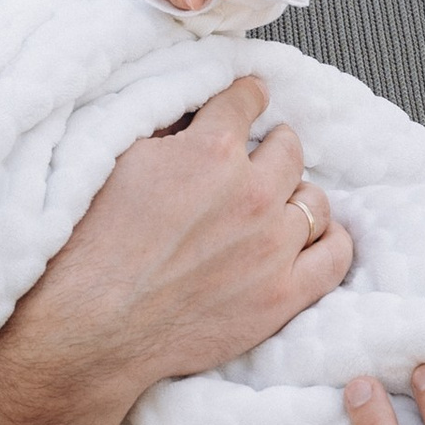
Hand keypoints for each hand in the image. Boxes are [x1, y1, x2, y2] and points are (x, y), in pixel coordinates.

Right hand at [74, 73, 346, 382]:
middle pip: (289, 148)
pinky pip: (335, 255)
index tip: (248, 99)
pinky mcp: (282, 295)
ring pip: (314, 199)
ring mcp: (273, 246)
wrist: (88, 326)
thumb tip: (190, 116)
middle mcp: (252, 193)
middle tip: (257, 158)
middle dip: (272, 146)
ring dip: (295, 195)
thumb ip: (165, 131)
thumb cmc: (90, 246)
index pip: (245, 101)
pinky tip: (315, 236)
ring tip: (276, 205)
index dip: (244, 98)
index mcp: (211, 151)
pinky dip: (330, 240)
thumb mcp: (117, 160)